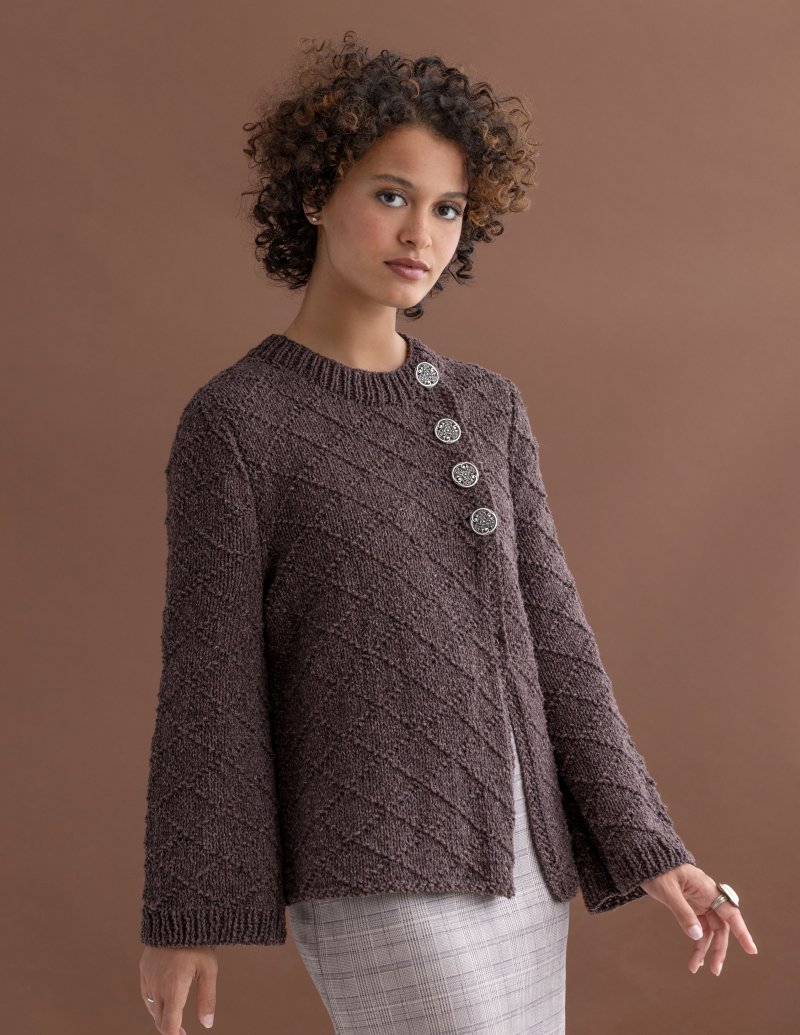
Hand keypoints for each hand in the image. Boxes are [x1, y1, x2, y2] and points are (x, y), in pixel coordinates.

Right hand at [139, 945, 217, 1033]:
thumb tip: (207, 1024)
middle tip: (180, 1031)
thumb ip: (207, 998)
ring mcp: (148, 978)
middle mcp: (157, 987)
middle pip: (159, 1019)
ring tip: (174, 1017)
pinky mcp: (144, 969)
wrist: (177, 915)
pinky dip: (153, 1002)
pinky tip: (162, 1000)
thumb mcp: (209, 970)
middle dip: (169, 1028)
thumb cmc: (197, 942)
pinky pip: (146, 993)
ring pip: (151, 1007)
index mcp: (173, 990)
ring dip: (161, 1016)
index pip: (168, 1025)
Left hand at [639, 863, 757, 974]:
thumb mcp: (668, 891)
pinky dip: (697, 942)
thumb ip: (682, 912)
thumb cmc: (658, 870)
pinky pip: (699, 927)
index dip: (742, 932)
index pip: (730, 913)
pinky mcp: (692, 906)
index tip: (751, 950)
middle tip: (715, 970)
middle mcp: (708, 896)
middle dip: (718, 949)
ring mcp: (700, 901)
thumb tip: (697, 936)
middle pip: (720, 927)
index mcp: (707, 888)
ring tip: (695, 968)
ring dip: (704, 949)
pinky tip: (695, 957)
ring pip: (709, 930)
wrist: (647, 859)